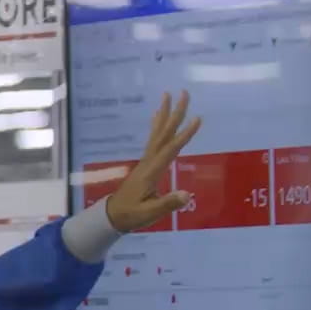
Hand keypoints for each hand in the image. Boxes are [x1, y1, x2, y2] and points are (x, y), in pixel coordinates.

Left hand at [104, 90, 203, 232]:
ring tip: (168, 95)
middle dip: (174, 113)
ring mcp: (146, 161)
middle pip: (163, 134)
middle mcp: (148, 162)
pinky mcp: (145, 164)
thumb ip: (167, 204)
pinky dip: (156, 126)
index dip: (184, 135)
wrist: (112, 216)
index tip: (197, 119)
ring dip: (164, 114)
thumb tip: (187, 194)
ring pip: (157, 133)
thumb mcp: (149, 213)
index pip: (170, 149)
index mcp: (152, 171)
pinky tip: (157, 116)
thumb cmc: (131, 215)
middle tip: (183, 93)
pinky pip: (153, 140)